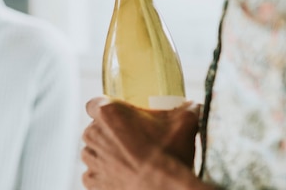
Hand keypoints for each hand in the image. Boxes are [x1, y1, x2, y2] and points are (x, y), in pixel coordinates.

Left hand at [81, 96, 200, 189]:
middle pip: (95, 128)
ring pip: (92, 151)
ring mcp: (90, 161)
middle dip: (110, 132)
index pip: (95, 103)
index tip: (121, 114)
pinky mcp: (92, 183)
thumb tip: (195, 105)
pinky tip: (122, 175)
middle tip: (132, 138)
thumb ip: (187, 108)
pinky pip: (92, 174)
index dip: (107, 108)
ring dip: (105, 153)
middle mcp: (93, 135)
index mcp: (107, 114)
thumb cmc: (169, 156)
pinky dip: (103, 175)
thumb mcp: (183, 124)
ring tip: (129, 159)